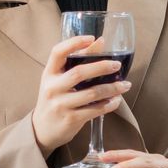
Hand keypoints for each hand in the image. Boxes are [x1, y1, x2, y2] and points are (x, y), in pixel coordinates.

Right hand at [31, 35, 130, 154]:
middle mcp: (52, 87)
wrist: (42, 129)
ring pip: (92, 93)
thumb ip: (78, 60)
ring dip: (112, 88)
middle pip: (79, 73)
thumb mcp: (60, 79)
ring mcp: (60, 104)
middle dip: (102, 67)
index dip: (74, 43)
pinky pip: (95, 110)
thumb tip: (100, 41)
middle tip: (117, 65)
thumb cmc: (56, 98)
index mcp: (49, 73)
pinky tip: (117, 100)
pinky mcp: (71, 119)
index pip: (57, 53)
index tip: (91, 38)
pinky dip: (109, 104)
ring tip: (125, 85)